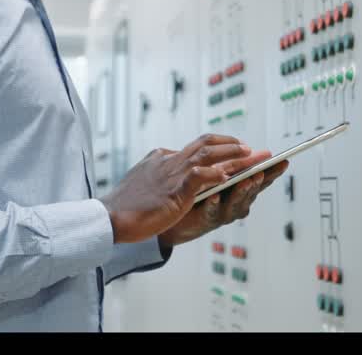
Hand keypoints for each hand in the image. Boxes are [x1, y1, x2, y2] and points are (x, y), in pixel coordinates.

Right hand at [98, 134, 251, 243]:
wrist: (109, 216)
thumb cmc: (126, 202)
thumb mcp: (145, 177)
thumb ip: (160, 168)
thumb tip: (172, 159)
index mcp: (163, 157)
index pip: (196, 146)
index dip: (219, 145)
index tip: (236, 147)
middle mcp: (169, 161)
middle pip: (206, 144)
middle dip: (232, 144)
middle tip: (251, 148)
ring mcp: (172, 174)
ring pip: (207, 155)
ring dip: (231, 155)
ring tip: (250, 156)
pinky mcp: (173, 191)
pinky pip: (199, 177)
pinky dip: (215, 174)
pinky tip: (229, 176)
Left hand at [158, 157, 288, 248]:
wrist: (175, 216)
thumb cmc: (199, 194)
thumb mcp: (216, 175)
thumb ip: (230, 164)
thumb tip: (245, 147)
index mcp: (239, 190)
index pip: (259, 179)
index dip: (272, 172)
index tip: (284, 161)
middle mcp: (234, 202)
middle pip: (251, 191)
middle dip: (257, 181)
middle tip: (261, 172)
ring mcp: (222, 212)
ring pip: (235, 203)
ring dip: (241, 192)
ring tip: (245, 181)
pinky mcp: (205, 219)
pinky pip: (211, 211)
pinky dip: (214, 204)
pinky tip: (215, 195)